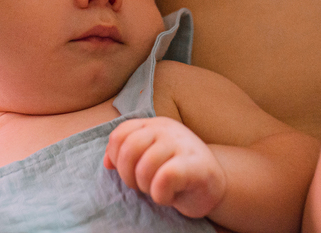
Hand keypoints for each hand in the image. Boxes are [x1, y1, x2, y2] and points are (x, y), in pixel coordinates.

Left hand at [104, 116, 225, 218]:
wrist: (213, 184)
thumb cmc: (177, 173)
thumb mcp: (149, 157)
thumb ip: (127, 154)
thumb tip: (106, 162)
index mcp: (153, 125)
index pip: (120, 134)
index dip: (116, 157)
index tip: (127, 172)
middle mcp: (167, 129)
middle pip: (128, 148)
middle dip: (127, 175)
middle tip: (140, 185)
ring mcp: (182, 144)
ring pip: (145, 166)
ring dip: (145, 187)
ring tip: (157, 190)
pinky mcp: (195, 165)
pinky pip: (163, 179)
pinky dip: (160, 195)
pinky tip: (168, 196)